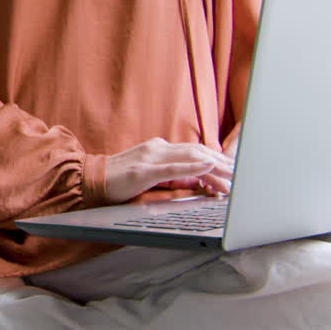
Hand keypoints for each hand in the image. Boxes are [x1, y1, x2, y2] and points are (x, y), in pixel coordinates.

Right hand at [103, 138, 233, 203]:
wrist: (89, 180)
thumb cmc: (116, 180)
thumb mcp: (147, 174)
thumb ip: (168, 173)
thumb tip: (193, 178)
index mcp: (158, 148)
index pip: (194, 151)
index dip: (217, 159)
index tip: (234, 170)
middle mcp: (157, 148)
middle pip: (197, 152)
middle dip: (222, 163)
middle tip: (242, 173)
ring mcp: (149, 158)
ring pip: (189, 158)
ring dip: (214, 167)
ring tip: (232, 176)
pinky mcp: (142, 171)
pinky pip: (171, 169)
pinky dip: (191, 168)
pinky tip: (206, 169)